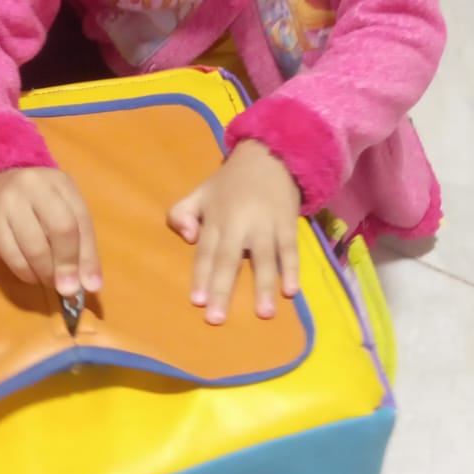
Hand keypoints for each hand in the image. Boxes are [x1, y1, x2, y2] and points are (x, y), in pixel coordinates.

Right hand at [0, 167, 101, 296]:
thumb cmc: (38, 202)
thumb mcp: (65, 210)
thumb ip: (81, 244)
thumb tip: (91, 285)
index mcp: (61, 183)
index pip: (81, 221)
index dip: (88, 257)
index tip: (90, 285)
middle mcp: (35, 186)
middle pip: (60, 230)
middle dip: (67, 265)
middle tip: (68, 288)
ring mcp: (10, 203)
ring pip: (34, 248)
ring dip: (46, 274)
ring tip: (51, 281)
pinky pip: (12, 257)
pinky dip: (27, 274)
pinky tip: (33, 276)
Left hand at [168, 141, 300, 324]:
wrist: (271, 154)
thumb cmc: (231, 182)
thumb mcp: (200, 192)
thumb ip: (181, 213)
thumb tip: (187, 238)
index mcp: (217, 219)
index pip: (205, 252)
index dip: (200, 276)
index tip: (197, 302)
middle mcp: (240, 224)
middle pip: (229, 260)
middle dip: (222, 289)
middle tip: (217, 318)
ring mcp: (266, 225)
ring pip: (264, 259)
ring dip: (263, 286)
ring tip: (263, 313)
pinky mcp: (288, 224)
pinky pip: (291, 250)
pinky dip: (292, 270)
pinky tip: (291, 292)